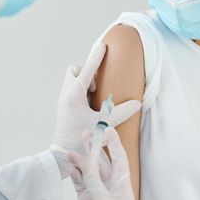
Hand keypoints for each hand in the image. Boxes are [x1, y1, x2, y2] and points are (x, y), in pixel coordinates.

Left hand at [50, 43, 140, 178]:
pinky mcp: (63, 106)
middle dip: (88, 73)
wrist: (62, 154)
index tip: (103, 45)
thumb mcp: (103, 125)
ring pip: (72, 79)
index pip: (88, 70)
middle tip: (97, 88)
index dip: (97, 57)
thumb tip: (137, 103)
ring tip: (94, 98)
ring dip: (84, 82)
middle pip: (75, 70)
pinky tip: (90, 105)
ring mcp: (62, 100)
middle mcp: (66, 94)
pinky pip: (71, 89)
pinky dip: (81, 90)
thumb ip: (120, 112)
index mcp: (75, 95)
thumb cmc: (81, 139)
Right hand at [70, 128, 133, 199]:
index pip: (119, 159)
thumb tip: (87, 156)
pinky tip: (71, 165)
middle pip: (103, 162)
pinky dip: (76, 172)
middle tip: (85, 134)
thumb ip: (91, 175)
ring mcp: (98, 194)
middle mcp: (111, 188)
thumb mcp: (98, 197)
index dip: (113, 143)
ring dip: (82, 160)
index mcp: (121, 186)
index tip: (107, 129)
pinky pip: (82, 181)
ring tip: (72, 150)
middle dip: (94, 149)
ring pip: (90, 171)